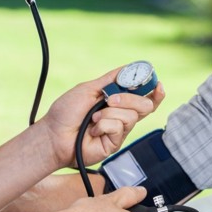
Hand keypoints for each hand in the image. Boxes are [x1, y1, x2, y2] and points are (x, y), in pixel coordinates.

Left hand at [41, 66, 165, 168]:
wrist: (54, 134)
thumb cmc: (66, 112)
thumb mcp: (88, 88)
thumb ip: (110, 80)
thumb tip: (127, 68)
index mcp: (117, 101)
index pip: (143, 96)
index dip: (155, 91)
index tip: (157, 85)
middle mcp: (121, 115)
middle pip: (144, 106)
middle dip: (129, 99)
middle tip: (110, 100)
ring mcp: (119, 130)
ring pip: (131, 116)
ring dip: (109, 113)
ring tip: (93, 118)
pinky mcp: (114, 143)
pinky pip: (119, 128)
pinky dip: (104, 125)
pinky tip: (93, 129)